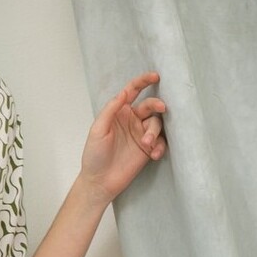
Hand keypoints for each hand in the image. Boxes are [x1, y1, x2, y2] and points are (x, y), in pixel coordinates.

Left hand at [79, 72, 166, 203]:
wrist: (100, 180)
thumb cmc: (94, 155)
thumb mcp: (98, 130)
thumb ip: (111, 110)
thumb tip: (124, 92)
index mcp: (119, 113)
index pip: (132, 92)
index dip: (143, 82)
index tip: (155, 76)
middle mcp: (132, 121)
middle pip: (150, 106)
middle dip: (157, 105)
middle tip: (162, 108)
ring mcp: (141, 134)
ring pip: (157, 124)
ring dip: (154, 132)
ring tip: (146, 145)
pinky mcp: (148, 149)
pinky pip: (161, 142)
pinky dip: (160, 146)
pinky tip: (153, 154)